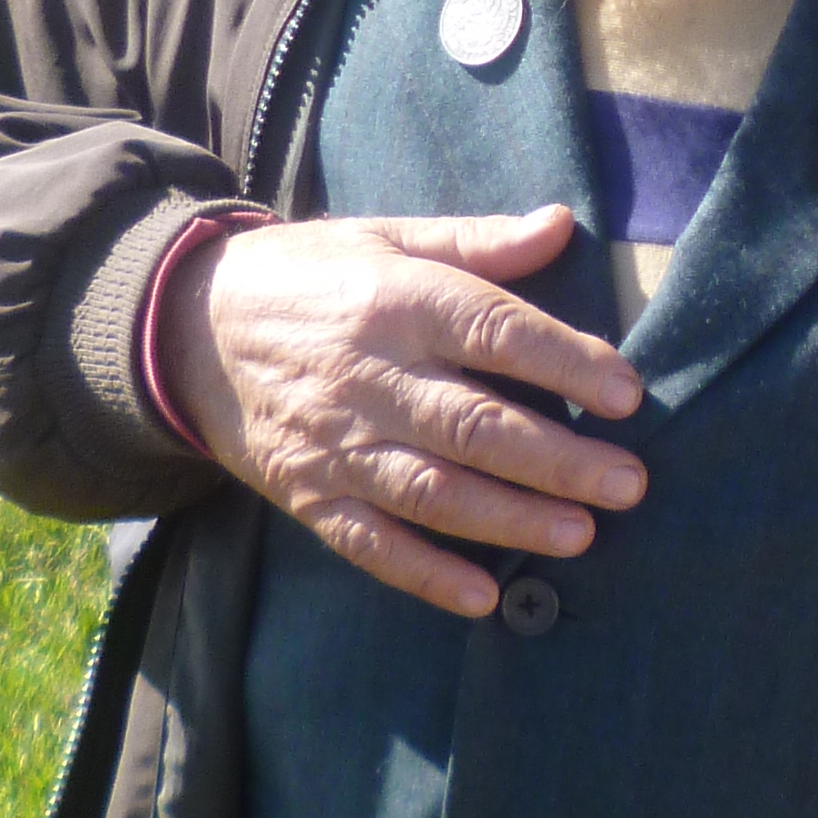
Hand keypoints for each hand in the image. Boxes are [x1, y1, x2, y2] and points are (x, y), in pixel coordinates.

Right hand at [163, 207, 645, 618]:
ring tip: (580, 536)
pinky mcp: (309, 495)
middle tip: (628, 482)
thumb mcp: (385, 237)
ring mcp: (336, 443)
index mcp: (395, 299)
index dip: (565, 362)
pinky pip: (370, 544)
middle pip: (474, 423)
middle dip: (558, 459)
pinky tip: (483, 596)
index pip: (493, 330)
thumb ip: (477, 241)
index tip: (629, 393)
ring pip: (433, 490)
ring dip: (510, 518)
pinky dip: (425, 573)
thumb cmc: (310, 277)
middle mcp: (369, 375)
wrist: (188, 328)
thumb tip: (561, 221)